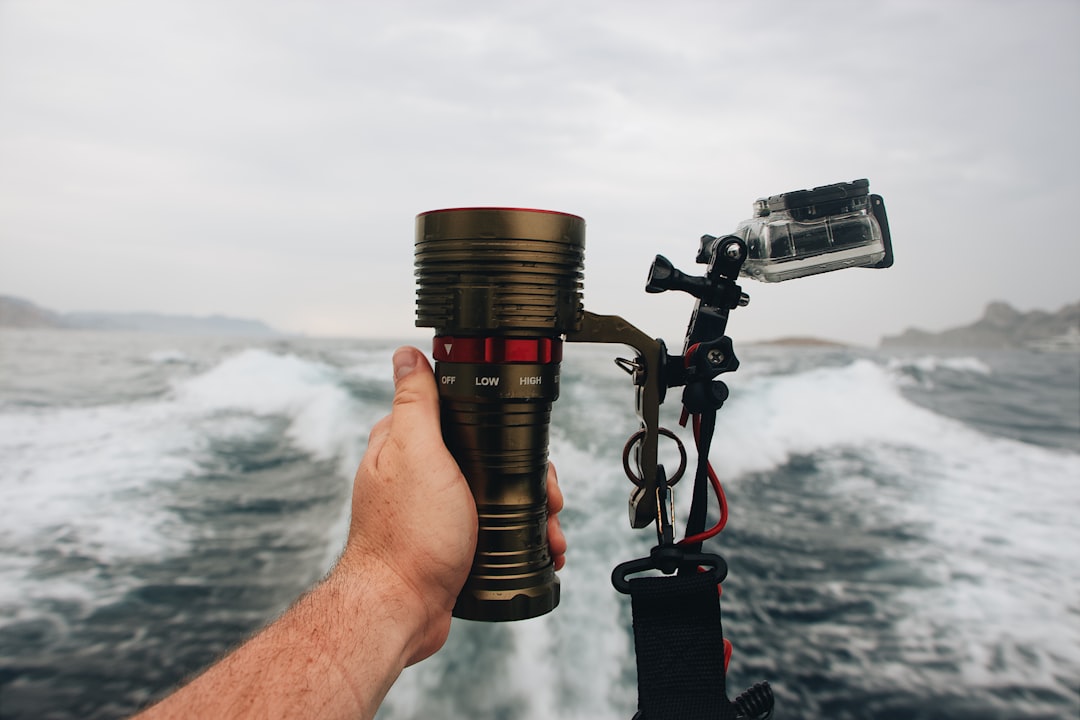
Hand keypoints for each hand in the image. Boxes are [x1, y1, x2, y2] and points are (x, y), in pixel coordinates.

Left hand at [338, 346, 566, 664]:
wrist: (404, 608)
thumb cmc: (408, 535)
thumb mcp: (417, 452)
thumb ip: (415, 401)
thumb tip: (407, 353)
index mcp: (405, 442)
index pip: (459, 412)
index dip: (497, 422)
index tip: (525, 443)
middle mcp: (417, 473)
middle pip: (486, 454)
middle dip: (524, 472)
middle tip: (547, 495)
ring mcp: (434, 508)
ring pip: (495, 492)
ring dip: (530, 507)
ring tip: (550, 526)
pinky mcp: (449, 540)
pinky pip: (494, 526)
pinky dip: (521, 534)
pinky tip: (538, 544)